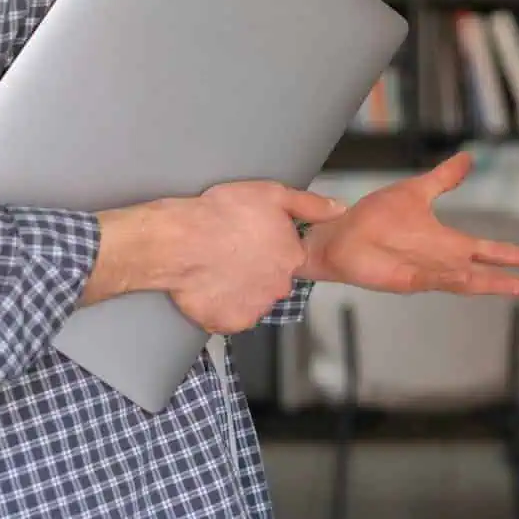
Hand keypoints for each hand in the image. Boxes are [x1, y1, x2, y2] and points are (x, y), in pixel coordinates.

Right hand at [90, 181, 345, 334]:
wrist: (179, 240)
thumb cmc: (221, 213)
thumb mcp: (272, 194)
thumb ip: (310, 205)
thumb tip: (339, 210)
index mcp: (291, 257)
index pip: (287, 258)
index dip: (267, 247)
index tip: (247, 239)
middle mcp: (279, 287)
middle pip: (271, 282)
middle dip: (255, 271)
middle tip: (229, 253)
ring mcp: (255, 308)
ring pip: (251, 300)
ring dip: (238, 289)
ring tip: (215, 269)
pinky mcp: (229, 323)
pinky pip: (229, 317)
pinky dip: (220, 306)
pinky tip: (208, 286)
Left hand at [299, 152, 518, 298]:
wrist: (340, 232)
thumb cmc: (374, 217)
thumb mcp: (418, 191)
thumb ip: (444, 178)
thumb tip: (467, 158)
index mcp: (449, 242)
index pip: (492, 251)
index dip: (518, 256)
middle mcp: (443, 261)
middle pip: (489, 275)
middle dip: (518, 283)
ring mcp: (427, 273)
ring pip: (468, 283)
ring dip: (493, 285)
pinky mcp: (407, 279)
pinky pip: (434, 281)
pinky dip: (452, 280)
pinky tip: (469, 278)